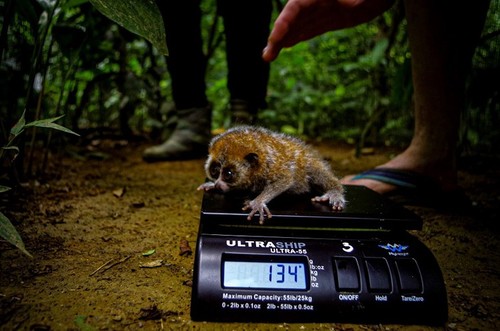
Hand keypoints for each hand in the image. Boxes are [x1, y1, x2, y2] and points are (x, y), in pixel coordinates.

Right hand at [263, 0, 393, 61]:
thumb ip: (345, 3)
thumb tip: (345, 5)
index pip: (295, 8)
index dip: (283, 24)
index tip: (275, 41)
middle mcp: (317, 0)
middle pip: (291, 19)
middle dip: (277, 37)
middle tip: (266, 57)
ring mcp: (322, 10)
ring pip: (297, 26)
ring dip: (282, 40)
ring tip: (268, 56)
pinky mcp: (330, 19)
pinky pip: (309, 28)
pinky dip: (296, 37)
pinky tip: (285, 45)